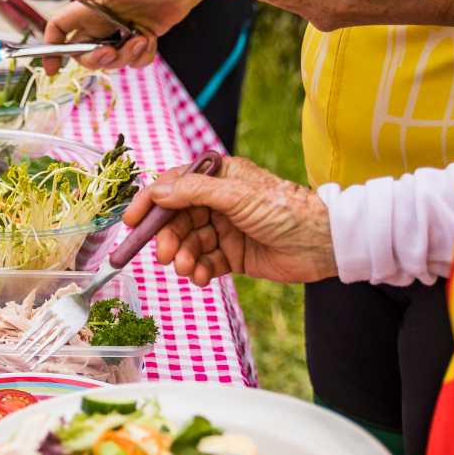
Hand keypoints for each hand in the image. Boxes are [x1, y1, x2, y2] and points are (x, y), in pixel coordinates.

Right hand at [41, 0, 214, 70]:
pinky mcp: (141, 38)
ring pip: (111, 60)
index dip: (51, 48)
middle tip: (111, 53)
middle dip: (96, 59)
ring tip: (142, 40)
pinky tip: (152, 41)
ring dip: (125, 58)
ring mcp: (122, 31)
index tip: (52, 69)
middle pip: (84, 52)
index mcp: (91, 6)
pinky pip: (133, 61)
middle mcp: (103, 20)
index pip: (60, 28)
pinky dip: (142, 57)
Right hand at [122, 156, 335, 286]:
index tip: (131, 222)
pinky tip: (201, 276)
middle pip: (177, 219)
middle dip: (168, 237)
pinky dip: (198, 270)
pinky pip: (204, 262)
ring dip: (183, 257)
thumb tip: (157, 191)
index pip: (173, 186)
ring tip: (188, 268)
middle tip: (165, 256)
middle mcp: (217, 201)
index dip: (150, 203)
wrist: (322, 243)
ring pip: (189, 243)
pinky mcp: (232, 254)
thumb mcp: (236, 195)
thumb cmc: (284, 209)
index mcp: (217, 177)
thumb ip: (194, 191)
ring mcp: (224, 229)